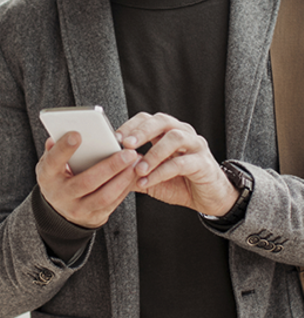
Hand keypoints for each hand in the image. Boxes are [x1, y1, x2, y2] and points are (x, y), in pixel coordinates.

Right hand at [36, 132, 139, 227]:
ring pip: (104, 196)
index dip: (64, 148)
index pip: (53, 161)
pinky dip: (125, 188)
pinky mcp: (94, 217)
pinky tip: (133, 174)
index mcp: (48, 177)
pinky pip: (113, 203)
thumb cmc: (59, 177)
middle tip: (128, 153)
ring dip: (123, 179)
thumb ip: (55, 148)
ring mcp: (77, 209)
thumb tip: (57, 135)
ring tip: (135, 163)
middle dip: (110, 166)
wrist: (60, 209)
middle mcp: (61, 195)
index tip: (77, 134)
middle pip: (87, 181)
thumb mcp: (51, 163)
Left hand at [117, 112, 238, 215]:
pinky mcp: (203, 163)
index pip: (148, 119)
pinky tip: (148, 181)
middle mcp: (183, 133)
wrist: (208, 198)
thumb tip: (108, 168)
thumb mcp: (150, 177)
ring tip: (138, 168)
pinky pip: (182, 163)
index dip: (131, 126)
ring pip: (174, 138)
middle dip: (142, 131)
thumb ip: (132, 171)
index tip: (114, 139)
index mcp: (168, 132)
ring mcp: (196, 146)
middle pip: (162, 121)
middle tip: (126, 145)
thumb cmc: (179, 183)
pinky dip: (162, 172)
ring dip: (153, 153)